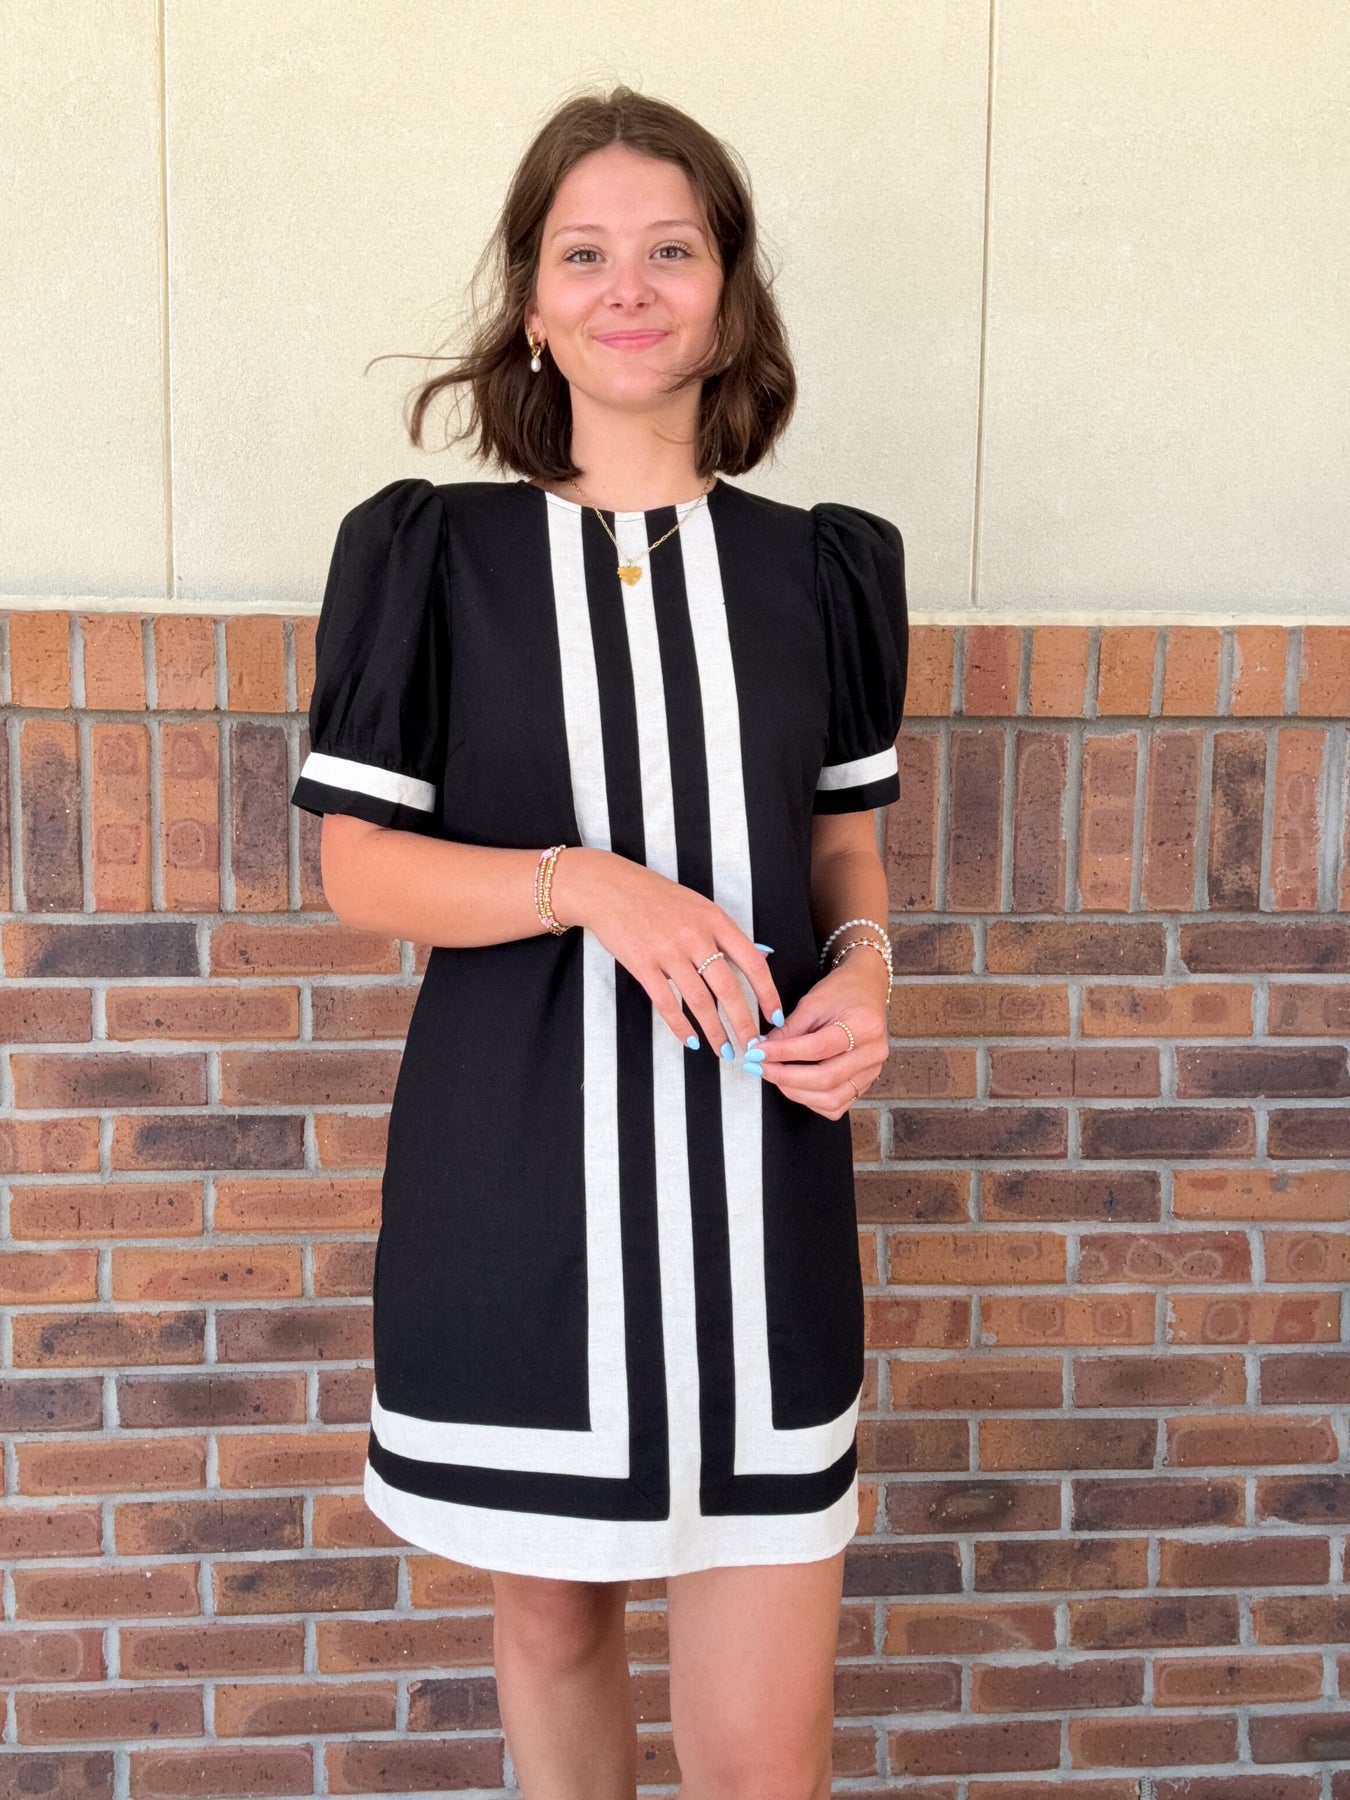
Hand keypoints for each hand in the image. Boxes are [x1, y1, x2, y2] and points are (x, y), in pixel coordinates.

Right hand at [549, 846, 782, 1056]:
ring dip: (715, 1031)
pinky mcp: (643, 964)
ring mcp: (668, 951)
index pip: (753, 963)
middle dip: (744, 1023)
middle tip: (752, 1045)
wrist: (609, 887)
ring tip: (723, 1050)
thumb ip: (726, 934)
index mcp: (715, 920)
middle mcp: (695, 936)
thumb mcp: (699, 906)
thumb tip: (760, 956)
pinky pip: (667, 1003)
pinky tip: (691, 1040)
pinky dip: (681, 1026)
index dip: (767, 994)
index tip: (774, 1017)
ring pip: (699, 1001)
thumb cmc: (656, 896)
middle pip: (729, 988)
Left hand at [750, 959, 889, 1118]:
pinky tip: (796, 1085)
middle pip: (826, 1079)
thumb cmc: (842, 991)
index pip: (818, 1048)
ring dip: (796, 1092)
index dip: (784, 1054)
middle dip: (786, 1077)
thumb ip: (789, 1029)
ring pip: (831, 1099)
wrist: (866, 988)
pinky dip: (812, 1100)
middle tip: (761, 1067)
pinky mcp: (866, 1083)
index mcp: (864, 1026)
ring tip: (775, 1075)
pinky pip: (837, 1105)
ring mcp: (872, 1071)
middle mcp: (873, 1053)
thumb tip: (762, 1051)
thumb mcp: (813, 1001)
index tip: (757, 1053)